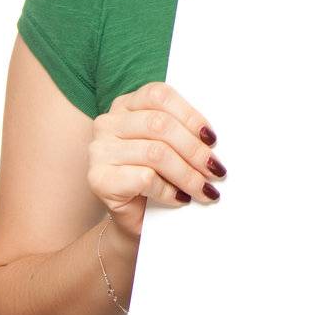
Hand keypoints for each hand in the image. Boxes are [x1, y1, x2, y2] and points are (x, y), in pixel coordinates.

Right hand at [88, 82, 225, 231]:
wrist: (133, 218)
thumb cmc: (156, 177)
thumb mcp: (170, 147)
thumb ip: (184, 133)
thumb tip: (213, 137)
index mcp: (127, 105)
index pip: (159, 96)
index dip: (189, 115)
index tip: (212, 138)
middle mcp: (108, 123)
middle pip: (160, 124)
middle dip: (194, 149)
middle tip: (215, 169)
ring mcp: (100, 150)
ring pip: (155, 153)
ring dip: (187, 174)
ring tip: (205, 189)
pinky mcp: (99, 179)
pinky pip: (144, 178)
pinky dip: (169, 190)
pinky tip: (180, 198)